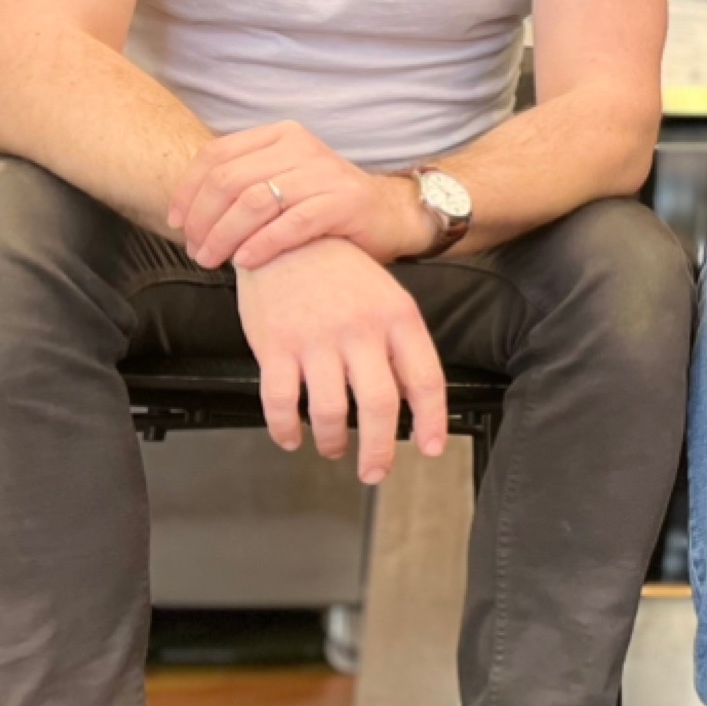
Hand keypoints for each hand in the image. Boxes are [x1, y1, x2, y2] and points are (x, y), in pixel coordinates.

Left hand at [169, 120, 429, 270]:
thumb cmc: (326, 206)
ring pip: (255, 201)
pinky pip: (292, 223)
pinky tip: (247, 261)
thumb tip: (187, 213)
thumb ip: (244, 184)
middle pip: (230, 179)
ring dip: (224, 235)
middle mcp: (302, 147)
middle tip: (196, 251)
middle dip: (203, 220)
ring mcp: (326, 173)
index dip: (188, 191)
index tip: (176, 224)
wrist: (391, 215)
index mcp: (281, 135)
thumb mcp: (283, 182)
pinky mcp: (345, 202)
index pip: (217, 154)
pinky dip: (262, 244)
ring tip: (213, 260)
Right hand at [236, 238, 447, 483]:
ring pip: (328, 412)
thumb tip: (414, 402)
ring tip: (333, 448)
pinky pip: (279, 402)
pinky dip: (285, 429)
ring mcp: (315, 338)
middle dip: (378, 451)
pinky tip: (291, 438)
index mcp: (398, 317)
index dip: (432, 421)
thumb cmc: (342, 273)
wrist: (286, 233)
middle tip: (374, 472)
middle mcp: (360, 330)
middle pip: (378, 406)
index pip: (425, 379)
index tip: (432, 449)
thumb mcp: (387, 299)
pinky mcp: (274, 344)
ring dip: (331, 441)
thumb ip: (401, 347)